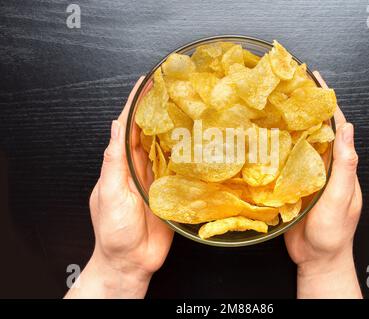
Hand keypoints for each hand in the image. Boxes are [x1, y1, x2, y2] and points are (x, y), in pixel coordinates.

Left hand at [65, 76, 172, 298]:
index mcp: (122, 163)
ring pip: (169, 147)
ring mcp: (159, 178)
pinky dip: (191, 154)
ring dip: (178, 128)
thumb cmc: (114, 232)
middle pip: (151, 132)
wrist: (131, 262)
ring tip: (193, 109)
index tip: (147, 82)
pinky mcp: (174, 192)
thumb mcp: (108, 193)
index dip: (137, 103)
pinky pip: (183, 169)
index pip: (129, 125)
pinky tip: (202, 144)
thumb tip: (116, 127)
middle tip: (177, 89)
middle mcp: (141, 166)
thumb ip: (114, 161)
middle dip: (161, 110)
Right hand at [284, 71, 361, 298]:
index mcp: (340, 165)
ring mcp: (307, 175)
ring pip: (298, 143)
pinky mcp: (291, 184)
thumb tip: (348, 128)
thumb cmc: (332, 233)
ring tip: (271, 105)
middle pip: (315, 129)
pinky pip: (284, 161)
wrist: (317, 259)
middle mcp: (323, 165)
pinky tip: (262, 138)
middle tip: (286, 86)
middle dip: (303, 106)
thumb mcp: (341, 198)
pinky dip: (275, 147)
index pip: (336, 125)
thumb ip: (345, 165)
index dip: (327, 100)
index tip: (314, 79)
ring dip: (287, 124)